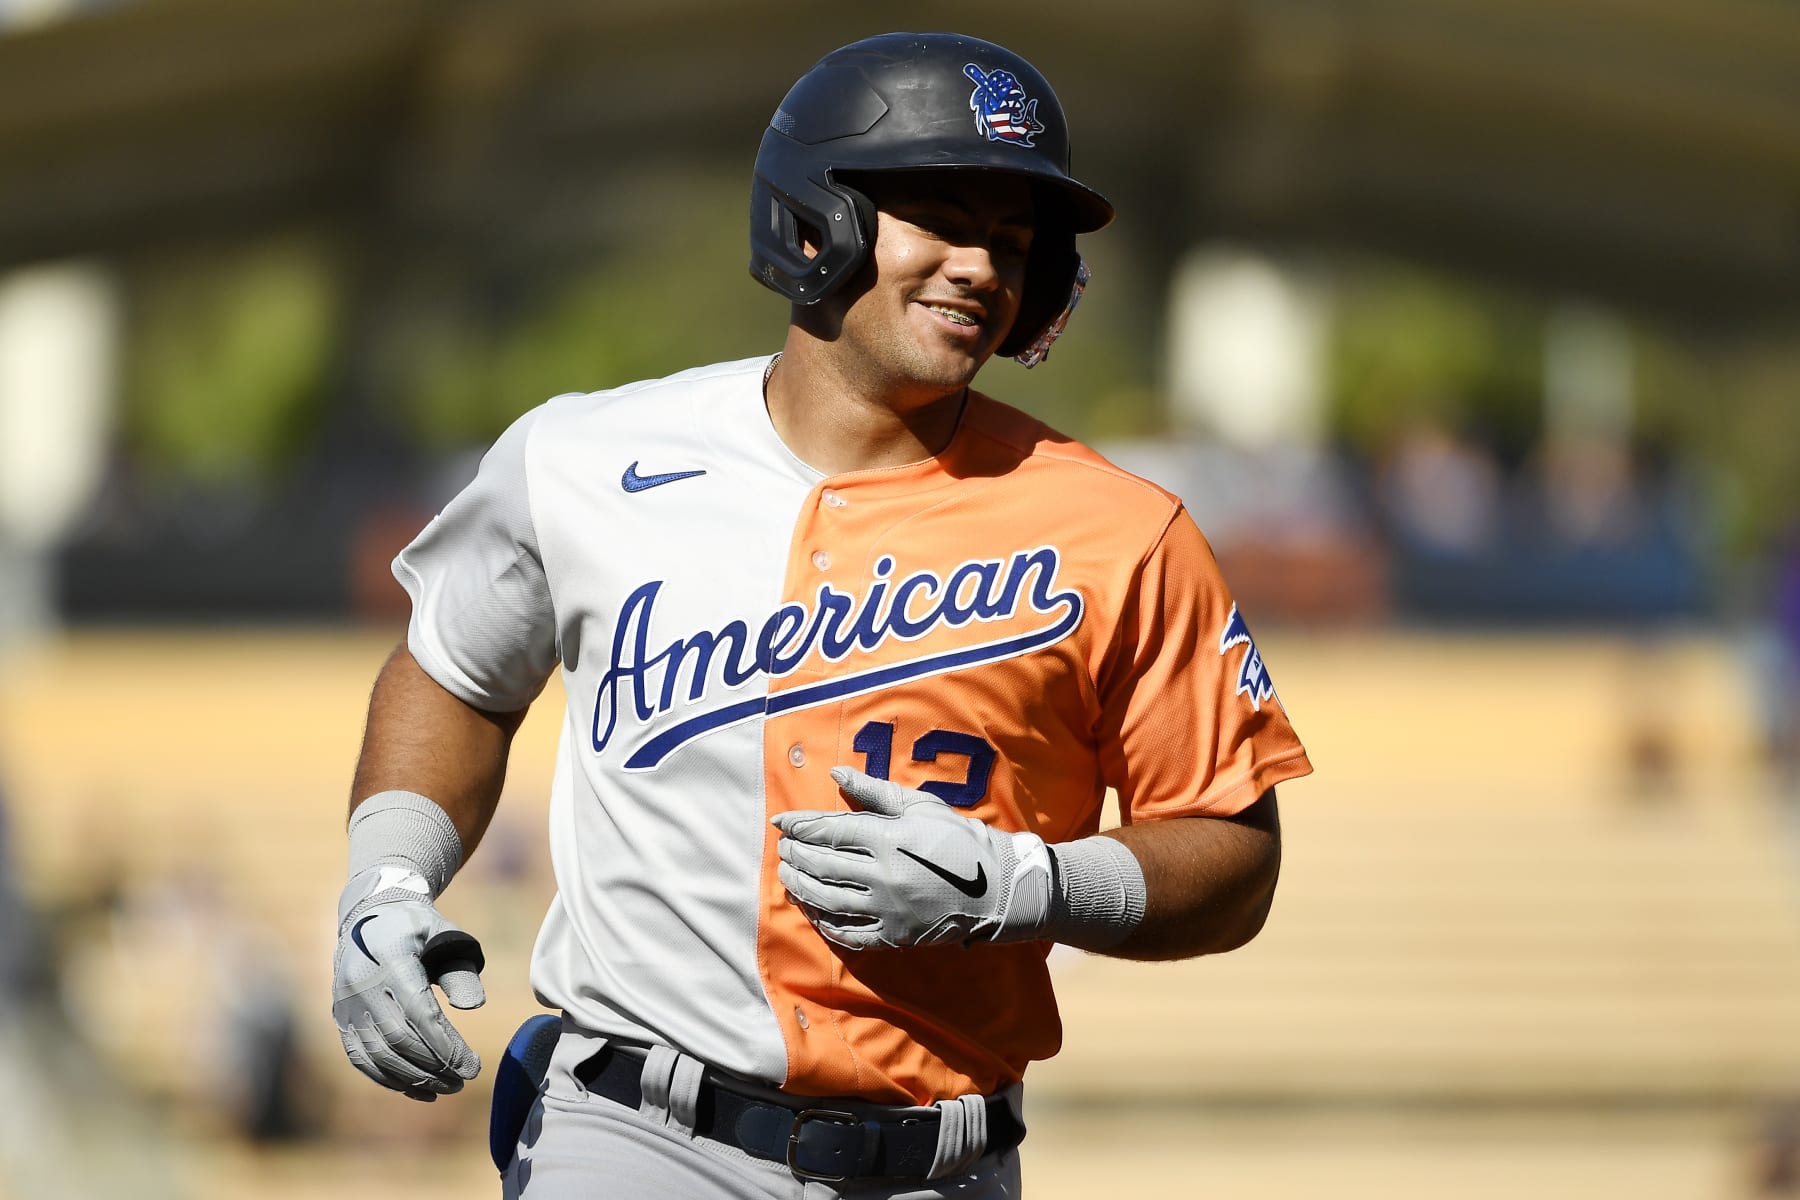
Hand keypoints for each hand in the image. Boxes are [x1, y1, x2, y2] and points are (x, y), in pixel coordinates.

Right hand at [332, 865, 486, 1099]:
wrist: (370, 912)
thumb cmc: (417, 927)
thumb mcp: (446, 936)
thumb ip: (460, 971)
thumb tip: (473, 1007)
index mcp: (392, 959)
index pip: (419, 1012)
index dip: (446, 1045)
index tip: (473, 1066)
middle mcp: (363, 984)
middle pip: (399, 1039)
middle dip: (434, 1067)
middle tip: (463, 1081)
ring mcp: (347, 1003)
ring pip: (378, 1054)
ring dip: (413, 1078)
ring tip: (445, 1088)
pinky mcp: (341, 1017)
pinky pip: (361, 1057)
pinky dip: (387, 1078)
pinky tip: (415, 1089)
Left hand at [770, 766, 1053, 949]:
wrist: (996, 887)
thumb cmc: (959, 839)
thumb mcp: (920, 806)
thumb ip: (874, 791)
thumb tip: (837, 774)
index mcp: (888, 839)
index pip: (830, 831)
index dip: (800, 827)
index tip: (780, 824)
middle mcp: (882, 875)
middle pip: (823, 865)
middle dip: (796, 856)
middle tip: (783, 850)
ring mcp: (887, 909)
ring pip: (828, 899)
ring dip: (801, 888)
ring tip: (788, 878)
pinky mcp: (894, 935)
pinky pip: (849, 932)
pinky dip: (825, 923)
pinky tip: (814, 911)